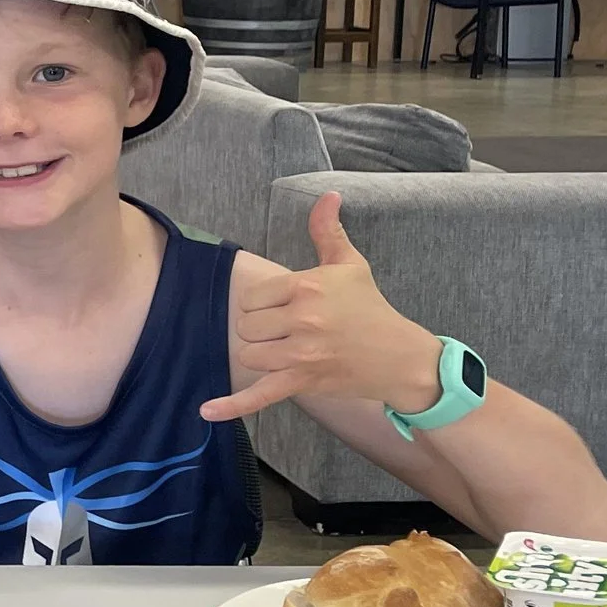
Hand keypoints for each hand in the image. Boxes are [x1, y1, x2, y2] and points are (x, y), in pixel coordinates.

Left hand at [201, 193, 442, 424]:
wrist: (400, 357)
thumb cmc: (371, 308)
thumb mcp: (350, 264)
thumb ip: (328, 231)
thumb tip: (328, 196)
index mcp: (307, 287)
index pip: (252, 298)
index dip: (263, 305)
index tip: (286, 308)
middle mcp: (303, 319)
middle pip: (247, 326)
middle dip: (262, 329)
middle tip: (290, 330)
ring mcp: (302, 354)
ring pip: (249, 354)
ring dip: (260, 354)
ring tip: (285, 350)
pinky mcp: (303, 381)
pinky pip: (259, 395)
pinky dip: (232, 406)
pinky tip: (206, 411)